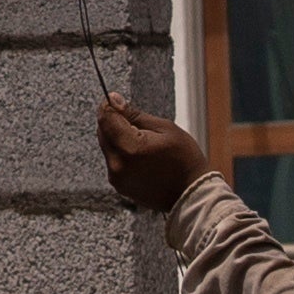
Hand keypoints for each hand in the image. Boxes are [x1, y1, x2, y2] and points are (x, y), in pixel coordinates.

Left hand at [96, 95, 212, 209]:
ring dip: (118, 138)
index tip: (115, 101)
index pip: (106, 119)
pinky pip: (113, 161)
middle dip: (114, 122)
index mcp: (130, 148)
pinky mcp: (118, 185)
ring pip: (106, 146)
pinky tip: (142, 157)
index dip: (108, 106)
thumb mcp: (165, 128)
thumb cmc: (185, 160)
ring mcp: (116, 177)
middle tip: (137, 124)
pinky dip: (122, 153)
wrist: (191, 193)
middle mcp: (118, 164)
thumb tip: (114, 100)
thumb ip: (135, 115)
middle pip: (102, 132)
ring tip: (144, 143)